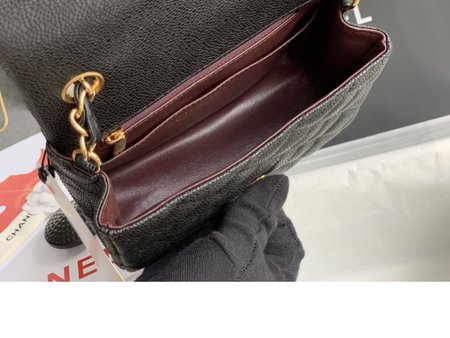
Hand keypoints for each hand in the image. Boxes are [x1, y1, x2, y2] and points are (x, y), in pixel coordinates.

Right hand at [137, 175, 303, 280]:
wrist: (149, 313)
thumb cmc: (207, 287)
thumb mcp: (238, 249)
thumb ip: (257, 214)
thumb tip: (281, 182)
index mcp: (272, 279)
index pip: (287, 239)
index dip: (276, 212)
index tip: (257, 190)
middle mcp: (248, 273)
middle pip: (255, 229)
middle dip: (243, 204)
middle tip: (231, 179)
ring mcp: (220, 266)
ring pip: (227, 228)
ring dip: (219, 206)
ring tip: (213, 183)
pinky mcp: (194, 259)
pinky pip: (202, 232)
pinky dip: (199, 214)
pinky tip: (194, 197)